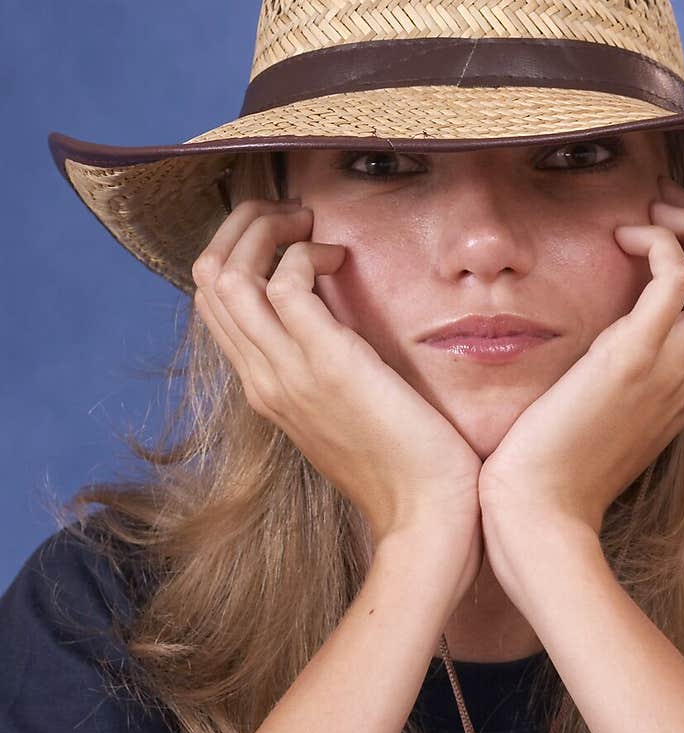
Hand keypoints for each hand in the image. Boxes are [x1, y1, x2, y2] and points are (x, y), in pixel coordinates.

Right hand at [191, 198, 483, 579]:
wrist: (426, 516)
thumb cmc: (404, 464)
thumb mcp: (351, 406)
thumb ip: (329, 364)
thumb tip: (340, 314)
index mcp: (264, 387)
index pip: (214, 302)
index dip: (239, 252)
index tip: (288, 236)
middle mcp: (261, 377)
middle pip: (206, 279)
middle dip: (242, 226)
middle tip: (294, 216)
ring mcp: (285, 373)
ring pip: (227, 274)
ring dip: (265, 229)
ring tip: (309, 224)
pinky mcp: (325, 364)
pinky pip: (285, 284)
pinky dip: (307, 254)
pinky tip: (343, 258)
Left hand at [478, 174, 683, 548]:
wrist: (540, 515)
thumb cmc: (556, 469)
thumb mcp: (604, 414)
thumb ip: (621, 376)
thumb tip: (605, 336)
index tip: (668, 233)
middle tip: (665, 205)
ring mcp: (674, 365)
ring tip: (651, 210)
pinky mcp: (633, 356)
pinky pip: (676, 274)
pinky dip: (659, 238)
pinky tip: (621, 236)